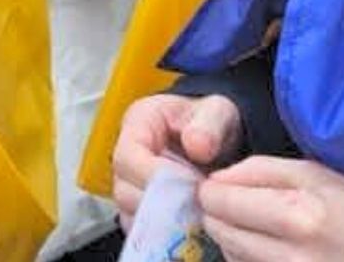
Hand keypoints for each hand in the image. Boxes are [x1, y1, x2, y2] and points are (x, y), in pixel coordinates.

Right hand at [114, 94, 242, 226]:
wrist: (217, 139)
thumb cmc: (210, 122)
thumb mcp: (217, 112)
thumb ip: (210, 124)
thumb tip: (197, 145)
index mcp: (139, 123)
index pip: (128, 155)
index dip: (153, 174)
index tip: (186, 183)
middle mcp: (129, 155)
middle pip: (125, 188)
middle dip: (160, 200)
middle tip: (195, 204)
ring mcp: (132, 183)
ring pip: (131, 211)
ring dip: (162, 218)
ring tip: (195, 214)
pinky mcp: (142, 207)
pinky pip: (142, 228)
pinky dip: (163, 231)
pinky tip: (188, 225)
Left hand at [199, 157, 343, 261]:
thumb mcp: (319, 174)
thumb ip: (262, 170)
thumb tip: (218, 177)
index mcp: (294, 213)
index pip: (219, 199)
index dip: (212, 188)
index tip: (221, 183)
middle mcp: (285, 253)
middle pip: (217, 228)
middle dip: (218, 211)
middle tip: (237, 203)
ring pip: (229, 252)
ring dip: (232, 235)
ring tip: (258, 224)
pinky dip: (248, 257)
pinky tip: (268, 247)